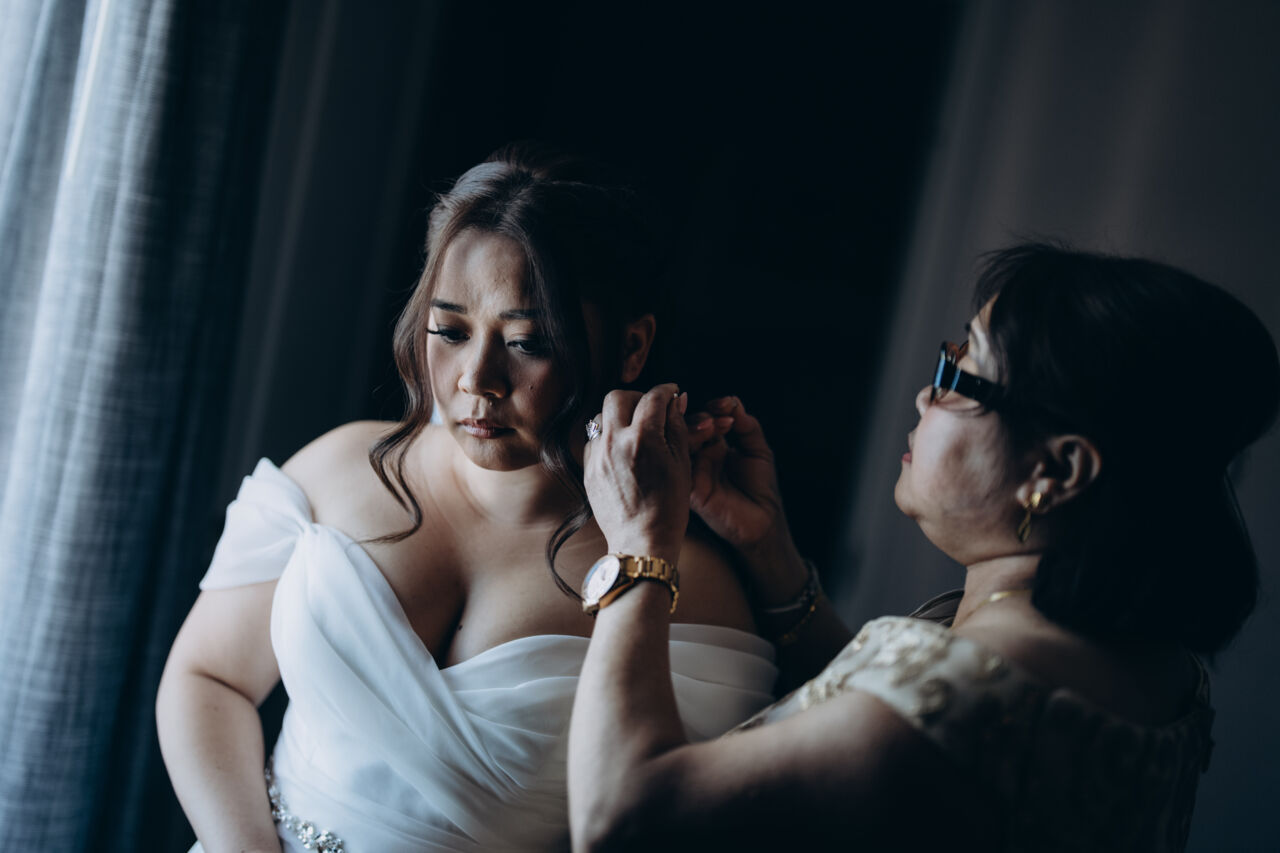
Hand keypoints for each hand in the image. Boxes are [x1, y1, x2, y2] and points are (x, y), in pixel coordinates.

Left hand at [583, 384, 691, 562]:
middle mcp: (615, 442)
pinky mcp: (588, 469)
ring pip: (601, 416)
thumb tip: (675, 401)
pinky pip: (594, 440)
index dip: (665, 390)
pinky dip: (608, 437)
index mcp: (643, 439)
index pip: (653, 397)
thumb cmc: (668, 507)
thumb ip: (677, 427)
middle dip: (637, 396)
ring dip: (619, 416)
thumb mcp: (682, 464)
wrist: (641, 541)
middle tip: (650, 408)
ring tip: (635, 429)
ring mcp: (597, 456)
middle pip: (618, 396)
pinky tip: (622, 450)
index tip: (671, 392)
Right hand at [688, 397, 787, 550]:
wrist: (764, 522)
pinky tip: (703, 443)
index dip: (714, 408)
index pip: (705, 419)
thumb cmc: (761, 489)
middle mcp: (700, 457)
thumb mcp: (759, 450)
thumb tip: (733, 403)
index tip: (727, 405)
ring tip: (714, 426)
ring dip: (694, 429)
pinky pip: (680, 466)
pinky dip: (688, 449)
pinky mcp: (690, 488)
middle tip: (719, 416)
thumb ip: (748, 426)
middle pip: (689, 427)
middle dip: (703, 416)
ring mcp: (693, 472)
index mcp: (714, 446)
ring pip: (680, 443)